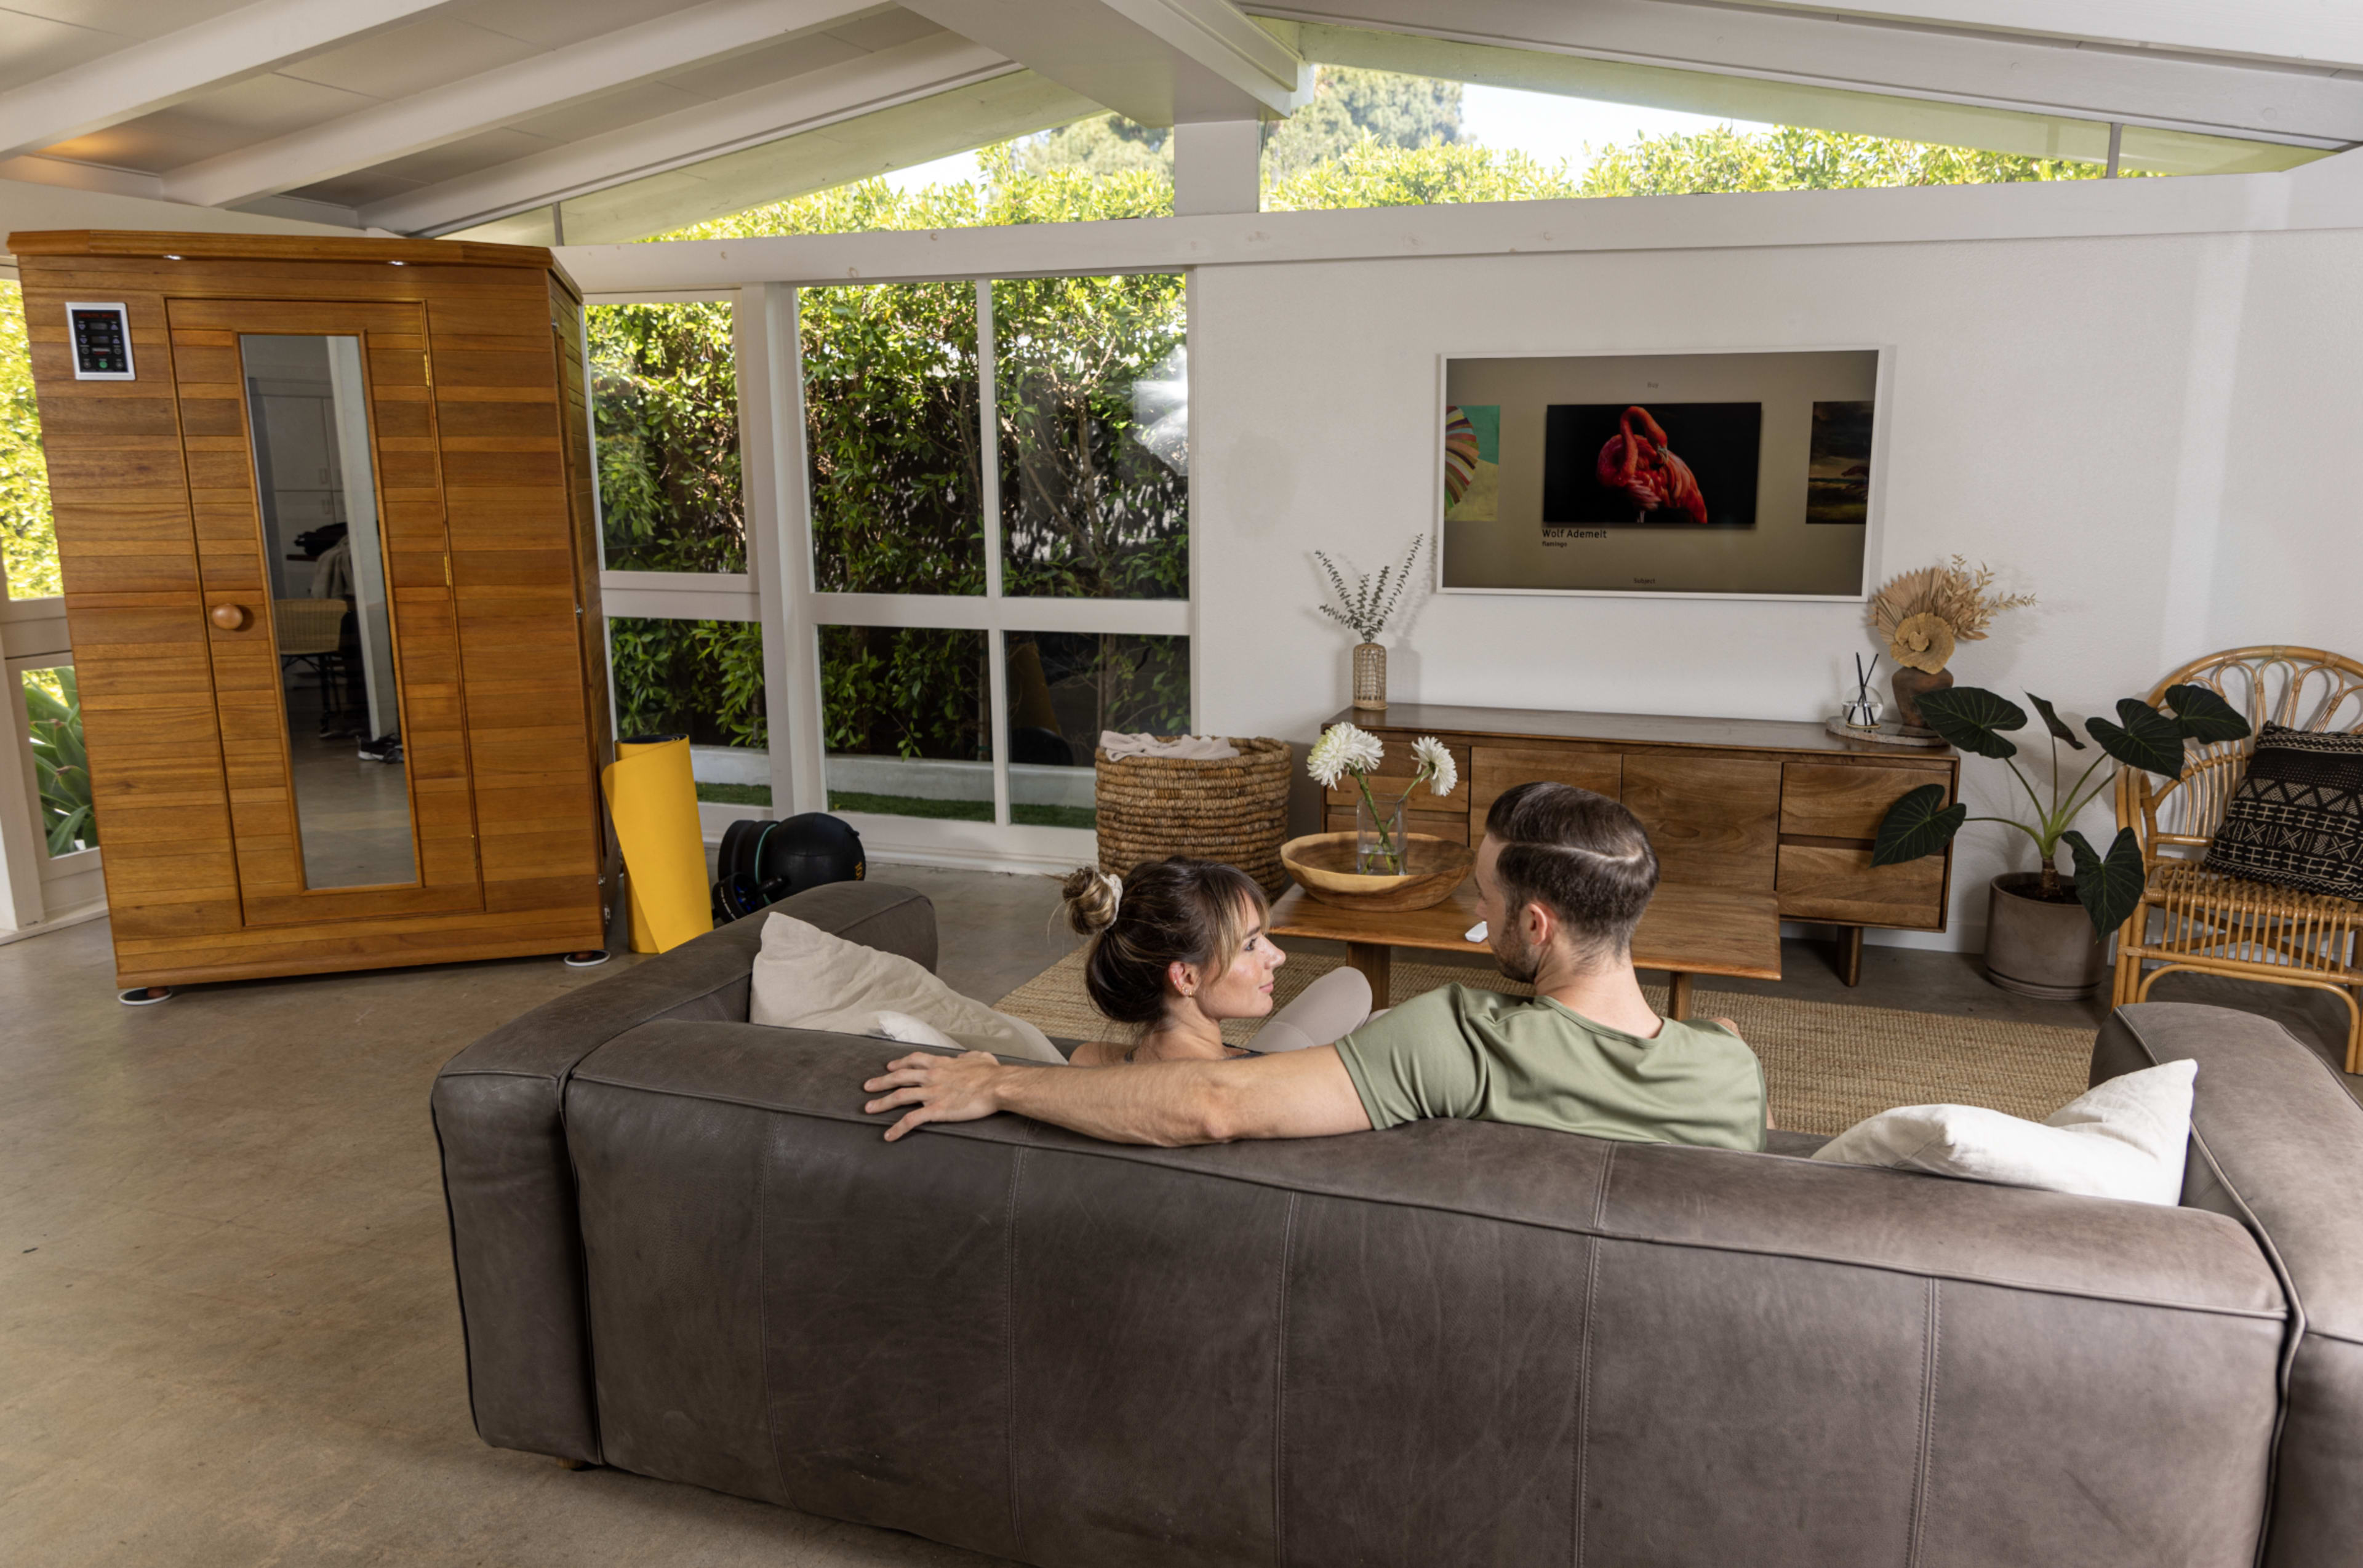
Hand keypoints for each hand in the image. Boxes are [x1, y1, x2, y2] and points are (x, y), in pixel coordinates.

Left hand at [863, 1050, 1005, 1141]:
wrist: (997, 1086)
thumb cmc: (992, 1073)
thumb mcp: (980, 1057)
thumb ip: (968, 1057)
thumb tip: (962, 1057)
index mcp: (941, 1063)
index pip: (914, 1060)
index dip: (900, 1063)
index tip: (889, 1066)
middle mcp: (932, 1076)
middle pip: (900, 1077)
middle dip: (881, 1082)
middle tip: (867, 1087)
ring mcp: (932, 1093)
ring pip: (900, 1096)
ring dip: (882, 1102)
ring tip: (868, 1108)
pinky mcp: (935, 1110)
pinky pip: (911, 1120)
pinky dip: (897, 1128)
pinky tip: (889, 1136)